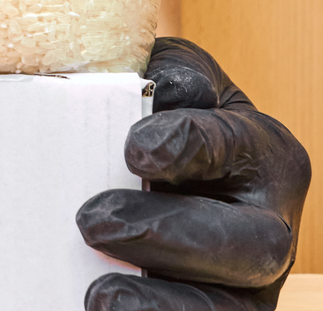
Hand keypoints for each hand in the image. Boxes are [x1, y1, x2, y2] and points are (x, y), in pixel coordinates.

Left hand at [77, 37, 310, 309]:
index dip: (188, 148)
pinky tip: (96, 308)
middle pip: (249, 245)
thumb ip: (169, 74)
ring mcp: (246, 284)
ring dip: (161, 304)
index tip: (135, 151)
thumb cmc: (158, 116)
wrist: (150, 174)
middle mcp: (268, 224)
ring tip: (100, 294)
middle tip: (93, 221)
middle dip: (169, 235)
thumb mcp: (169, 78)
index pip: (232, 146)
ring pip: (228, 310)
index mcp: (260, 151)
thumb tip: (158, 91)